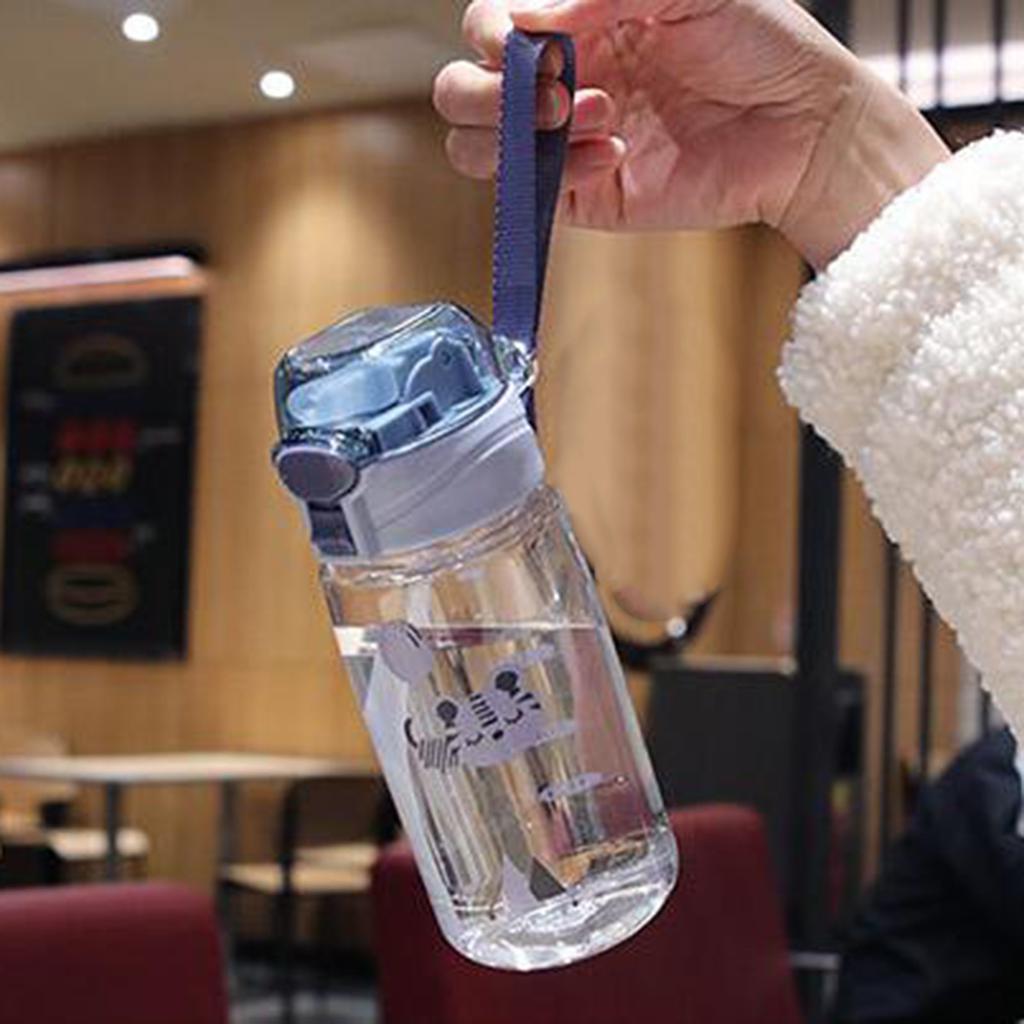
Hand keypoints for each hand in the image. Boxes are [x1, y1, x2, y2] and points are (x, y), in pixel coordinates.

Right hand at [434, 0, 948, 266]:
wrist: (803, 126)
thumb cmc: (757, 41)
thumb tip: (523, 18)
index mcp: (575, 23)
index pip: (488, 26)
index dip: (495, 32)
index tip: (542, 41)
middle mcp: (559, 81)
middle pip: (460, 89)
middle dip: (488, 91)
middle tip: (557, 90)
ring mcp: (565, 144)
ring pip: (473, 147)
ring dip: (515, 133)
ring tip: (598, 117)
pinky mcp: (582, 198)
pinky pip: (530, 193)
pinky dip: (560, 172)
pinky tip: (617, 153)